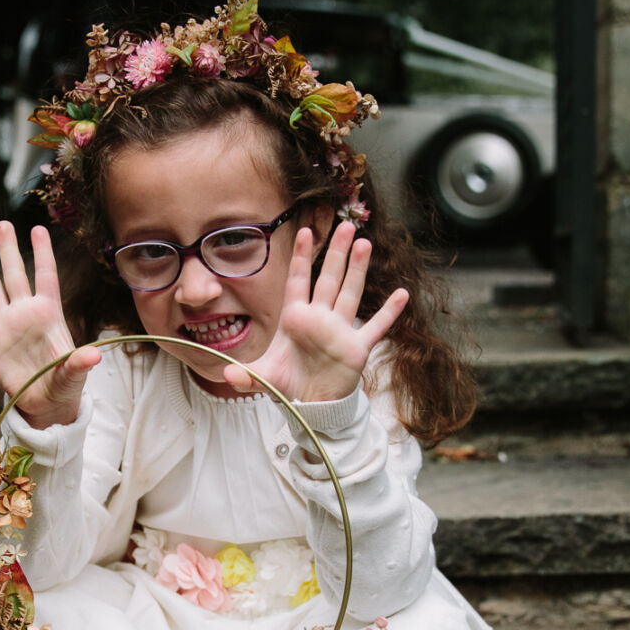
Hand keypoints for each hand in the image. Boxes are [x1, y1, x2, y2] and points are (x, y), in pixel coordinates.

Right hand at [0, 222, 99, 428]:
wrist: (47, 404)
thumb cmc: (66, 384)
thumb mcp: (75, 374)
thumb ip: (79, 363)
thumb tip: (92, 357)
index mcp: (48, 315)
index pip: (45, 277)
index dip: (42, 253)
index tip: (38, 228)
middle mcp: (25, 315)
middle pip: (15, 275)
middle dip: (8, 250)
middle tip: (2, 224)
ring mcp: (6, 328)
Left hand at [223, 222, 407, 402]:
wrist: (310, 404)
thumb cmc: (287, 384)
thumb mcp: (263, 377)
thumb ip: (245, 374)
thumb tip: (227, 375)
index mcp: (295, 318)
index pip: (298, 281)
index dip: (303, 258)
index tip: (306, 232)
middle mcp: (319, 318)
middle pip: (329, 279)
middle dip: (337, 252)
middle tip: (346, 226)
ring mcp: (339, 330)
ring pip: (350, 293)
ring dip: (358, 270)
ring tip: (365, 244)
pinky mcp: (356, 348)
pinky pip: (375, 327)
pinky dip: (388, 312)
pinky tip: (401, 294)